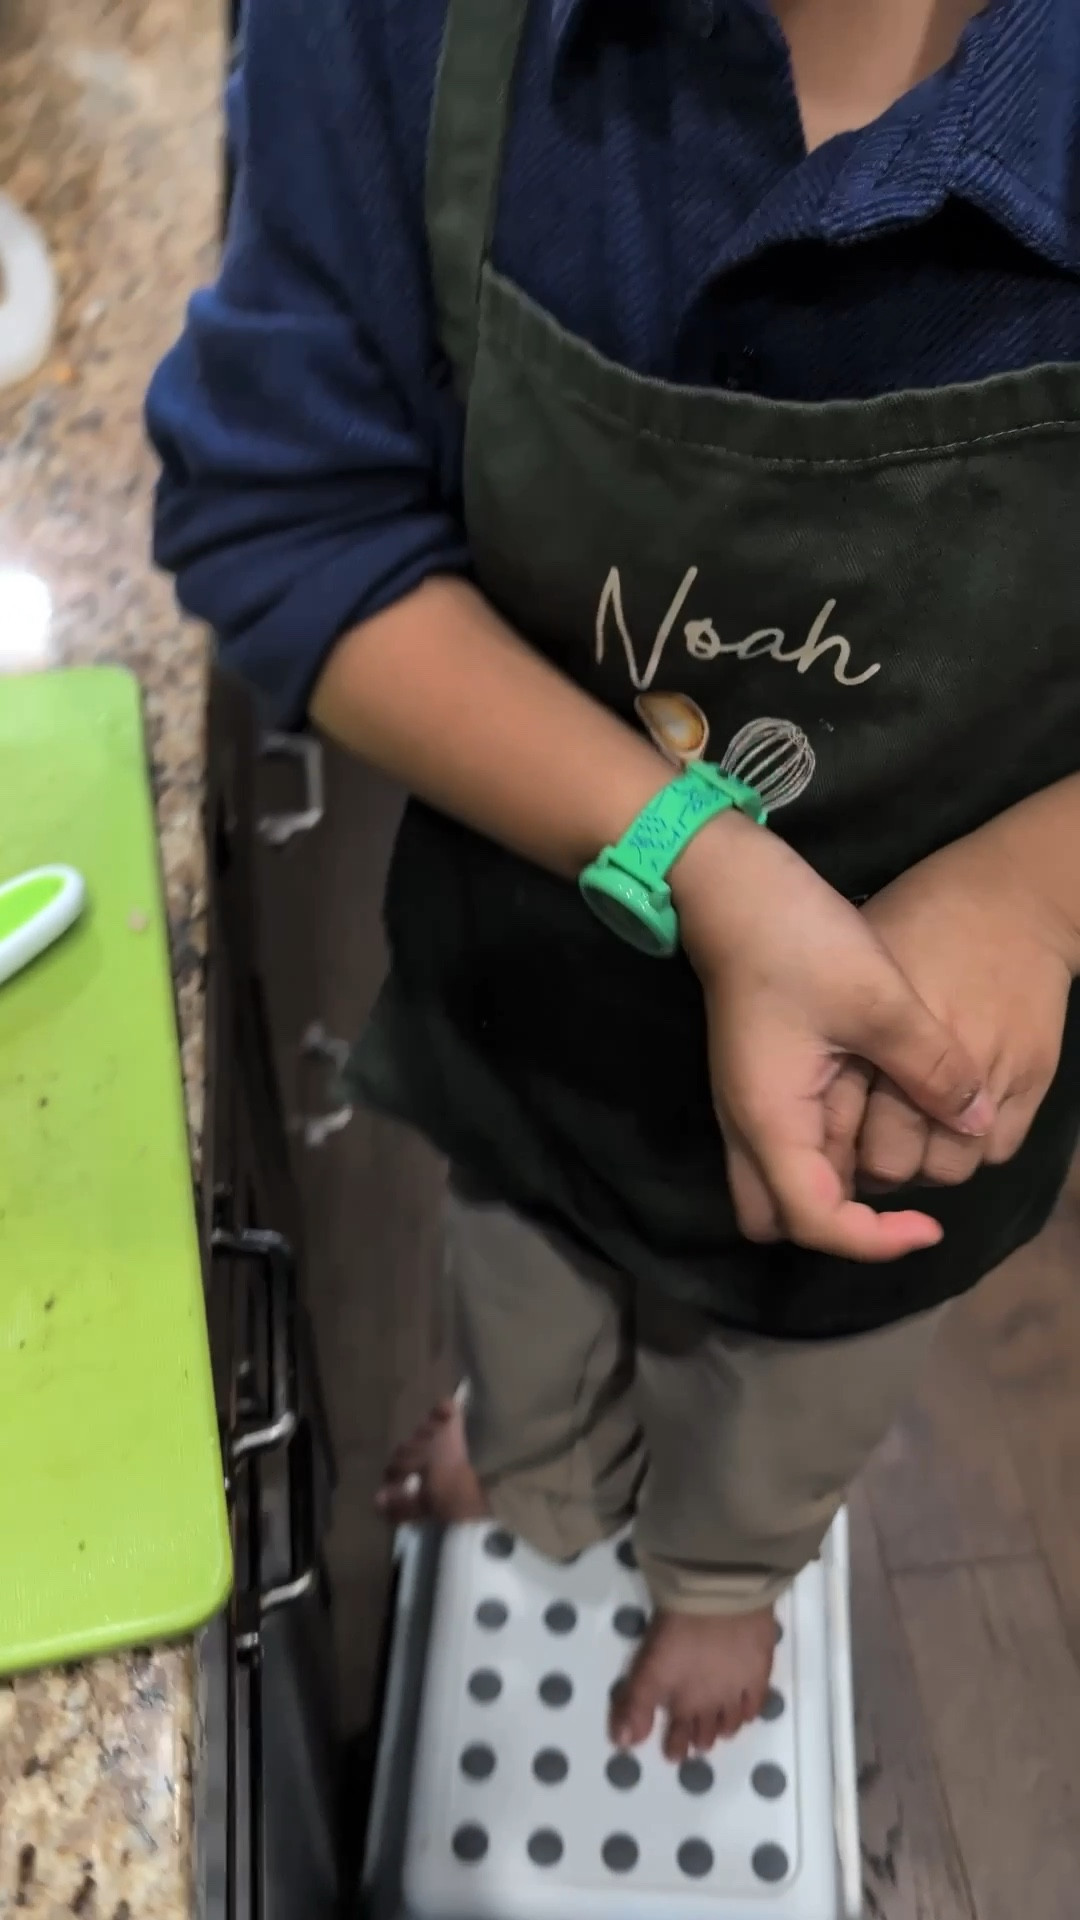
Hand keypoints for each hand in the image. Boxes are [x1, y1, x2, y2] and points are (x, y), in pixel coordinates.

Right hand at [671, 817, 993, 1260]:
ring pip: (778, 1185)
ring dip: (832, 1190)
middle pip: (777, 1221)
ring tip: (892, 1153)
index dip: (875, 1241)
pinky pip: (786, 1147)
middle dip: (838, 1226)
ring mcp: (745, 1104)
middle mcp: (747, 1126)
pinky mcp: (755, 1081)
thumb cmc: (797, 939)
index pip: (816, 1223)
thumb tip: (976, 1121)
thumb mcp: (880, 1000)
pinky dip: (826, 1154)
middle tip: (899, 1202)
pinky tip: (872, 1116)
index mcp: (771, 1120)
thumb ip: (931, 1069)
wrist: (728, 883)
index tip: (931, 1225)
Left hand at [824, 824, 1075, 1193]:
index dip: (826, 1154)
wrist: (1015, 897)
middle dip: (872, 1166)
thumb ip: (832, 1041)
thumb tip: (799, 1108)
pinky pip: (997, 1151)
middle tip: (863, 1144)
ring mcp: (991, 1078)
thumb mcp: (858, 974)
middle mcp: (935, 1067)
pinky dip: (970, 1149)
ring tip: (909, 1137)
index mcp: (878, 1037)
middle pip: (894, 1165)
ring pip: (950, 1169)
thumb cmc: (918, 920)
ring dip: (925, 1164)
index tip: (825, 1148)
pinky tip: (949, 1121)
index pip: (840, 1134)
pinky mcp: (1033, 1081)